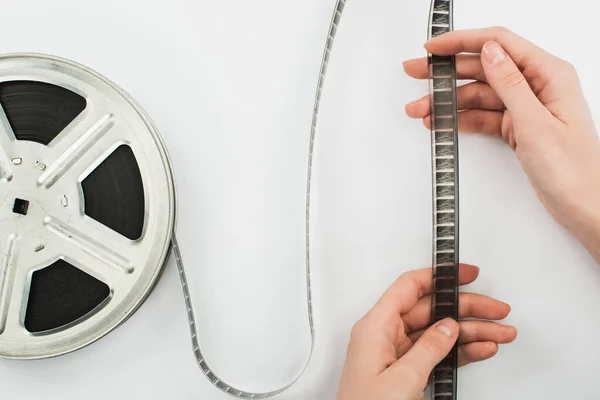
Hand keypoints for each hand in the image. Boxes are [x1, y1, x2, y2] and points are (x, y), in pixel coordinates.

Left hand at [336, 264, 515, 399]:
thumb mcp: (402, 378)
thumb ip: (429, 348)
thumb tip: (448, 326)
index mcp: (375, 327)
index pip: (409, 287)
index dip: (439, 276)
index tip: (466, 274)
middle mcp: (383, 335)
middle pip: (430, 309)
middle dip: (467, 309)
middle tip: (497, 310)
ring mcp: (394, 354)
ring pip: (438, 332)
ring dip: (471, 332)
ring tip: (501, 333)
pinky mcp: (402, 371)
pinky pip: (435, 353)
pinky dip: (460, 351)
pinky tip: (481, 349)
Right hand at [403, 27, 599, 261]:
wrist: (584, 206)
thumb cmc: (574, 169)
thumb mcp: (536, 123)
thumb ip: (510, 85)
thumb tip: (490, 52)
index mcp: (549, 74)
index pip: (499, 44)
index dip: (462, 42)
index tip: (434, 48)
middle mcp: (537, 86)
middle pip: (484, 68)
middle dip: (447, 71)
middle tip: (417, 71)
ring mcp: (526, 107)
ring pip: (479, 95)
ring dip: (448, 102)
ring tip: (421, 109)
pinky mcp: (518, 127)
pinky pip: (483, 116)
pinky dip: (461, 119)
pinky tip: (442, 122)